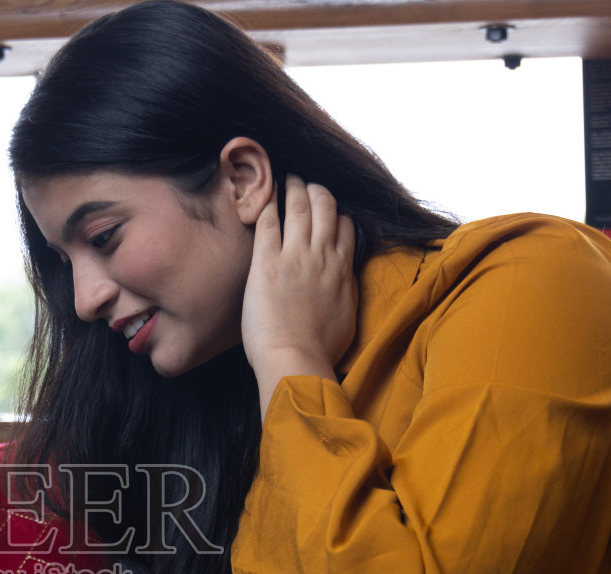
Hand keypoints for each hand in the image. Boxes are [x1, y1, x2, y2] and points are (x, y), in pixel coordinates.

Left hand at [242, 174, 357, 414]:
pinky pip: (267, 223)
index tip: (328, 209)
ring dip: (294, 188)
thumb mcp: (347, 315)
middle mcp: (322, 256)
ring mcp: (294, 257)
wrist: (295, 358)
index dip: (337, 213)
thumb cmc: (321, 348)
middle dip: (317, 189)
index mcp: (342, 269)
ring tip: (288, 177)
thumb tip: (346, 281)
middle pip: (325, 207)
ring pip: (299, 207)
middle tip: (307, 182)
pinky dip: (267, 204)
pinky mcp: (266, 263)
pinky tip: (262, 194)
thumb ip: (346, 290)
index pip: (345, 226)